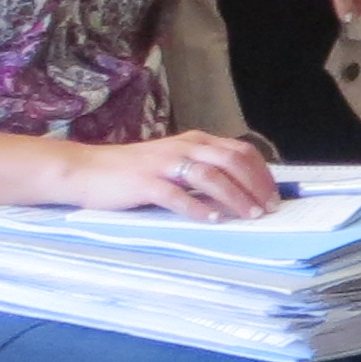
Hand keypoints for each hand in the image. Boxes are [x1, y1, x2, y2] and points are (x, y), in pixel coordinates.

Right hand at [60, 131, 279, 219]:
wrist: (86, 170)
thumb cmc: (132, 171)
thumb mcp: (173, 162)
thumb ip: (201, 169)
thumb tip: (239, 190)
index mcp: (194, 141)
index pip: (239, 151)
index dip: (261, 172)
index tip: (274, 195)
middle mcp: (183, 147)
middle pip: (231, 161)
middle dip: (255, 185)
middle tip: (268, 208)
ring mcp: (164, 164)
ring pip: (210, 176)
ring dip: (234, 196)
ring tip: (249, 215)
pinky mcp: (145, 183)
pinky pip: (177, 195)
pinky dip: (197, 208)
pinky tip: (211, 219)